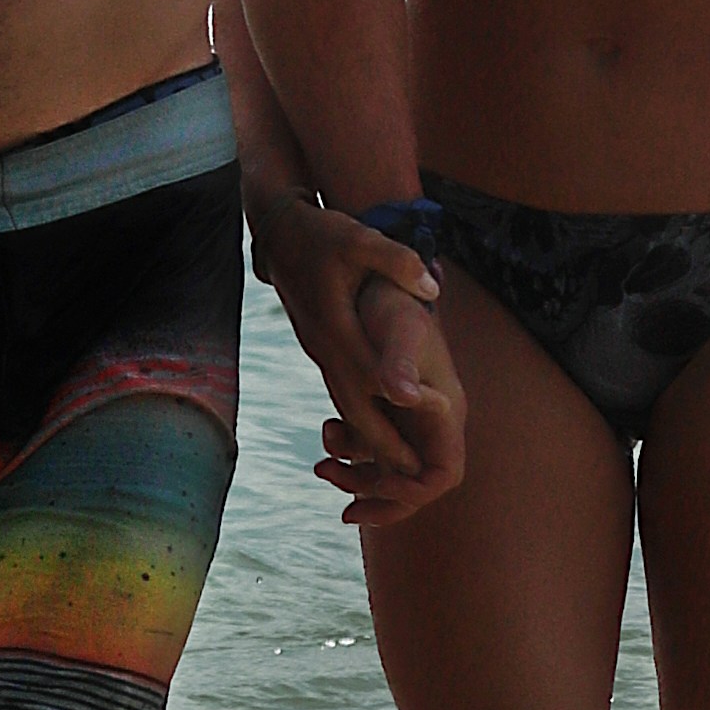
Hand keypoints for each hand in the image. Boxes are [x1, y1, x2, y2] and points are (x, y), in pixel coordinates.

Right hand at [252, 193, 467, 524]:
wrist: (278, 231)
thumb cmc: (323, 233)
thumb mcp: (359, 238)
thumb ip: (397, 263)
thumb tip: (431, 287)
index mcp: (337, 328)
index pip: (369, 384)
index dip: (395, 419)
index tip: (416, 449)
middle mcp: (325, 347)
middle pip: (354, 408)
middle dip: (382, 446)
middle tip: (411, 478)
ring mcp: (318, 349)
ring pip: (343, 403)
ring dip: (367, 438)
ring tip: (395, 468)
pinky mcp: (319, 346)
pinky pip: (338, 390)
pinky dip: (355, 416)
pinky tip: (372, 430)